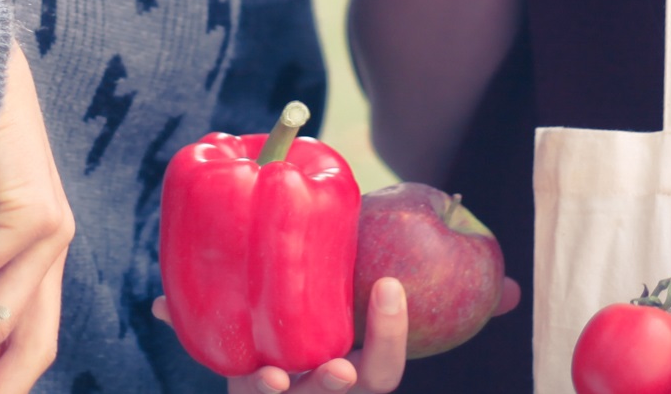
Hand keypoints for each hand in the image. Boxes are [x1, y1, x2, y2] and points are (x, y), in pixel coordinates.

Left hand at [152, 275, 507, 392]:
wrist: (284, 337)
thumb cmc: (346, 308)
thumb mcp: (382, 298)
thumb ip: (454, 299)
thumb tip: (511, 290)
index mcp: (350, 369)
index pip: (379, 371)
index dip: (385, 335)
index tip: (386, 287)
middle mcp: (312, 383)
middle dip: (336, 385)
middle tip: (334, 365)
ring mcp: (269, 383)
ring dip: (263, 389)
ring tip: (269, 376)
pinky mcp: (228, 373)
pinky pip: (204, 355)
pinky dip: (179, 320)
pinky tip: (158, 303)